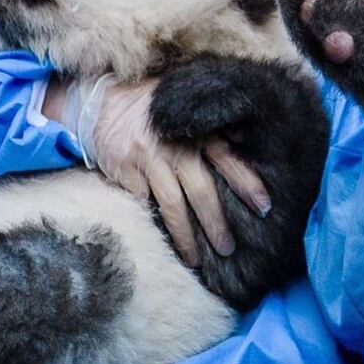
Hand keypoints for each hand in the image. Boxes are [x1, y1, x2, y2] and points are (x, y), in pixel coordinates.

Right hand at [44, 75, 270, 266]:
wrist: (100, 104)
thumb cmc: (152, 109)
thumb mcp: (184, 109)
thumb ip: (210, 127)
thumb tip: (246, 146)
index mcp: (195, 129)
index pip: (227, 159)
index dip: (246, 183)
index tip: (264, 207)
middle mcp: (174, 144)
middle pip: (202, 190)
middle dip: (217, 224)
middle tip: (229, 249)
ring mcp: (149, 159)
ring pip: (173, 205)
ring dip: (186, 237)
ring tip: (196, 260)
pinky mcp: (125, 171)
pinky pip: (145, 205)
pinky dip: (157, 226)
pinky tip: (166, 244)